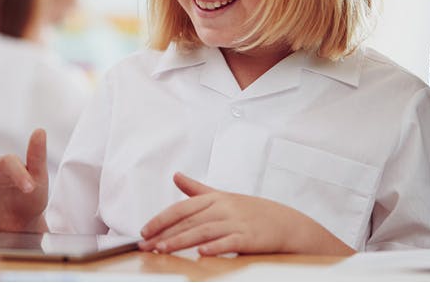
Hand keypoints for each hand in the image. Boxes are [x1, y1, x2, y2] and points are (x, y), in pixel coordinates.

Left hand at [138, 173, 352, 255]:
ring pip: (204, 232)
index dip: (161, 219)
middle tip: (146, 246)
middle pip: (189, 221)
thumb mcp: (222, 196)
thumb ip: (196, 189)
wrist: (285, 223)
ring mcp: (237, 222)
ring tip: (163, 250)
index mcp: (215, 198)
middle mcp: (223, 208)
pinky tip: (201, 253)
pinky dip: (216, 247)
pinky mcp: (249, 238)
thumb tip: (176, 176)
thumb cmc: (251, 211)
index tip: (144, 232)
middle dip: (165, 234)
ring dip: (182, 241)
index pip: (181, 208)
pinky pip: (230, 242)